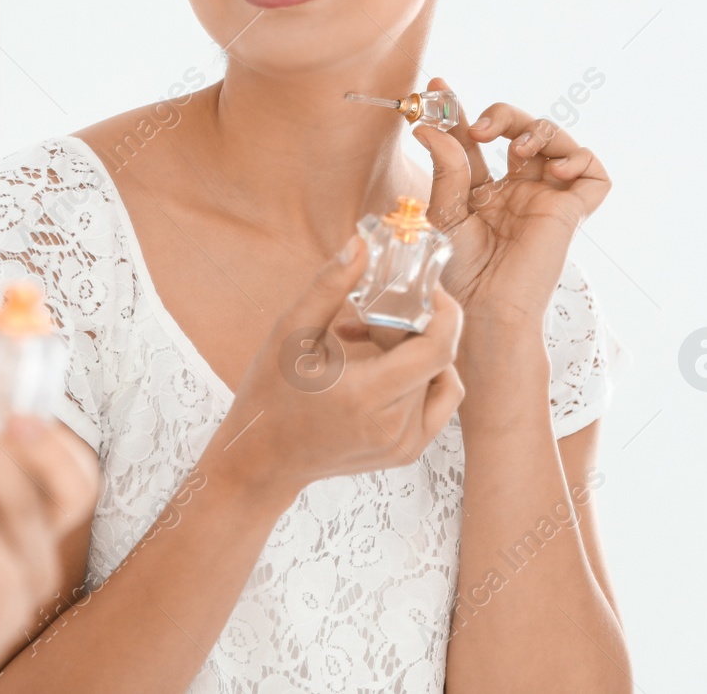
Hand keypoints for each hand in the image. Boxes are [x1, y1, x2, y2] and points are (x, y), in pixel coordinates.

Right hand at [218, 237, 464, 505]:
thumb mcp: (289, 334)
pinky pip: (436, 402)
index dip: (442, 310)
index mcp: (367, 397)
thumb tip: (361, 245)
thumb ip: (328, 287)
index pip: (438, 348)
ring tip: (370, 340)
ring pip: (440, 378)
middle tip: (373, 312)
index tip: (424, 286)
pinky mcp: (408, 452)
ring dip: (415, 350)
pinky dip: (419, 376)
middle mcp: (396, 427)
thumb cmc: (270, 395)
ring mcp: (406, 445)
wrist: (264, 460)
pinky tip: (380, 366)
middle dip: (414, 324)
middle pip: (436, 358)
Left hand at [410, 76, 611, 329]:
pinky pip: (593, 172)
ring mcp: (546, 198)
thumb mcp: (444, 214)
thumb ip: (444, 169)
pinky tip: (556, 169)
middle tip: (479, 126)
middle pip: (519, 128)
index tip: (436, 86)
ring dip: (536, 129)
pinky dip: (580, 158)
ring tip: (516, 149)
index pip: (475, 139)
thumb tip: (428, 126)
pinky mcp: (572, 211)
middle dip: (502, 114)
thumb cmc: (460, 273)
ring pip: (556, 140)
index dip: (458, 110)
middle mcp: (516, 189)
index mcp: (482, 190)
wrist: (487, 309)